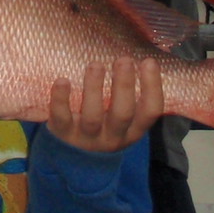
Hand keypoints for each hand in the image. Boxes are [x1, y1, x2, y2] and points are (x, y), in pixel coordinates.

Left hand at [45, 58, 162, 154]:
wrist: (72, 158)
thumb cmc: (102, 124)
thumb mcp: (121, 117)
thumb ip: (129, 93)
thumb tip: (141, 53)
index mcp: (132, 130)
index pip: (150, 111)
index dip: (152, 87)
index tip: (149, 61)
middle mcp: (112, 136)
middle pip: (122, 113)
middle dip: (124, 86)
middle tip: (124, 60)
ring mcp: (86, 138)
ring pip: (92, 116)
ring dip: (94, 88)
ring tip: (95, 65)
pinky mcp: (62, 134)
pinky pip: (61, 118)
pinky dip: (60, 99)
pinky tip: (62, 80)